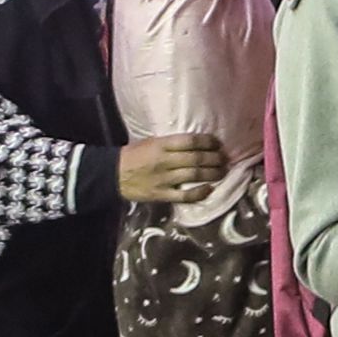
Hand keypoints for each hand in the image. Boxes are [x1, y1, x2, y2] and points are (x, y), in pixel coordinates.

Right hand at [115, 131, 231, 206]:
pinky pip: (184, 195)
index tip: (218, 143)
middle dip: (215, 158)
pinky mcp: (161, 194)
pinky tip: (210, 189)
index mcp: (161, 145)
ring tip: (223, 171)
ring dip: (213, 173)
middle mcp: (164, 161)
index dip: (208, 142)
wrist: (112, 174)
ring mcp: (164, 179)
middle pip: (197, 158)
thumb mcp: (150, 142)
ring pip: (194, 175)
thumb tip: (195, 143)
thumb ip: (170, 143)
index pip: (190, 141)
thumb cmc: (133, 155)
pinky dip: (199, 193)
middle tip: (225, 159)